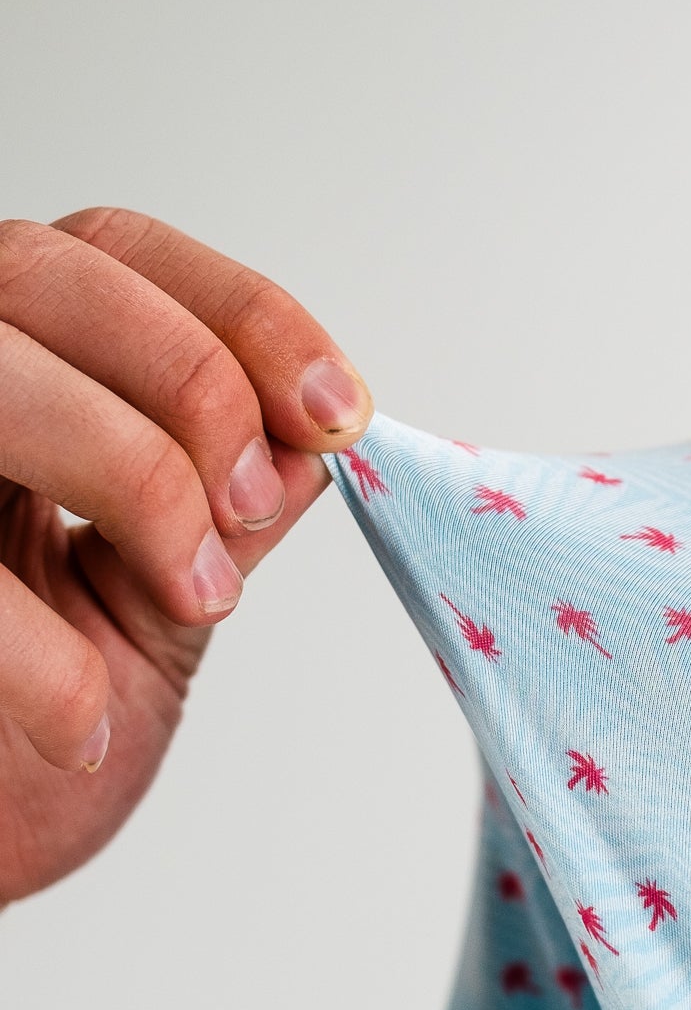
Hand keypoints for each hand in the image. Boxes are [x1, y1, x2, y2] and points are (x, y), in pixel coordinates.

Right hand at [0, 208, 371, 905]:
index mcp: (6, 377)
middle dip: (187, 384)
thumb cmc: (11, 753)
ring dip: (130, 472)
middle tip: (248, 518)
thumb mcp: (146, 623)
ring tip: (195, 598)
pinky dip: (38, 656)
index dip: (238, 311)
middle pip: (42, 272)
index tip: (339, 413)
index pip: (111, 256)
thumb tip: (313, 442)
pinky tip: (82, 729)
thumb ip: (219, 522)